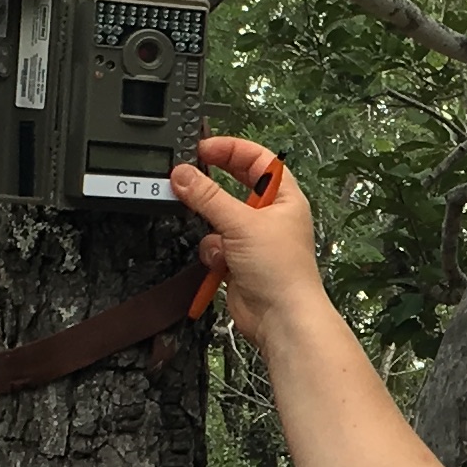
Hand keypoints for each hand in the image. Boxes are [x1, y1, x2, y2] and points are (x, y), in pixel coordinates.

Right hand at [168, 136, 324, 343]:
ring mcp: (252, 239)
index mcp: (283, 197)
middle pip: (234, 186)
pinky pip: (214, 245)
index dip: (230, 149)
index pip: (257, 159)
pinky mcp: (237, 260)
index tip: (202, 149)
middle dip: (213, 187)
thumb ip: (208, 196)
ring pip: (218, 217)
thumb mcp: (242, 223)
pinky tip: (221, 263)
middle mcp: (270, 215)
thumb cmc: (281, 270)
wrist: (280, 317)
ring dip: (213, 227)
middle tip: (187, 176)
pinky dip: (213, 253)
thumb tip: (183, 174)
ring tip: (217, 237)